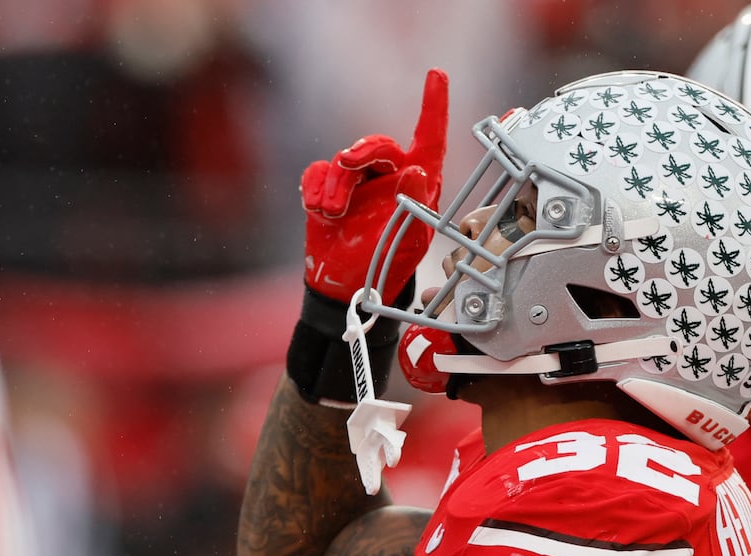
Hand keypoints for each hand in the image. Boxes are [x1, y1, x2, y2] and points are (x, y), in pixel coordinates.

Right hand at [302, 68, 448, 302]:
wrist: (347, 285)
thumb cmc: (387, 263)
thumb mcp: (411, 241)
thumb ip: (417, 206)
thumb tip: (417, 171)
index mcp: (418, 183)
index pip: (429, 138)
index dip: (434, 106)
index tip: (436, 75)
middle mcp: (389, 175)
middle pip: (377, 144)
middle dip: (361, 154)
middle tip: (347, 166)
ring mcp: (357, 181)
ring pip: (342, 161)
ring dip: (335, 186)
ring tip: (331, 213)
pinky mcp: (326, 188)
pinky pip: (316, 173)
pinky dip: (313, 190)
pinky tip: (317, 211)